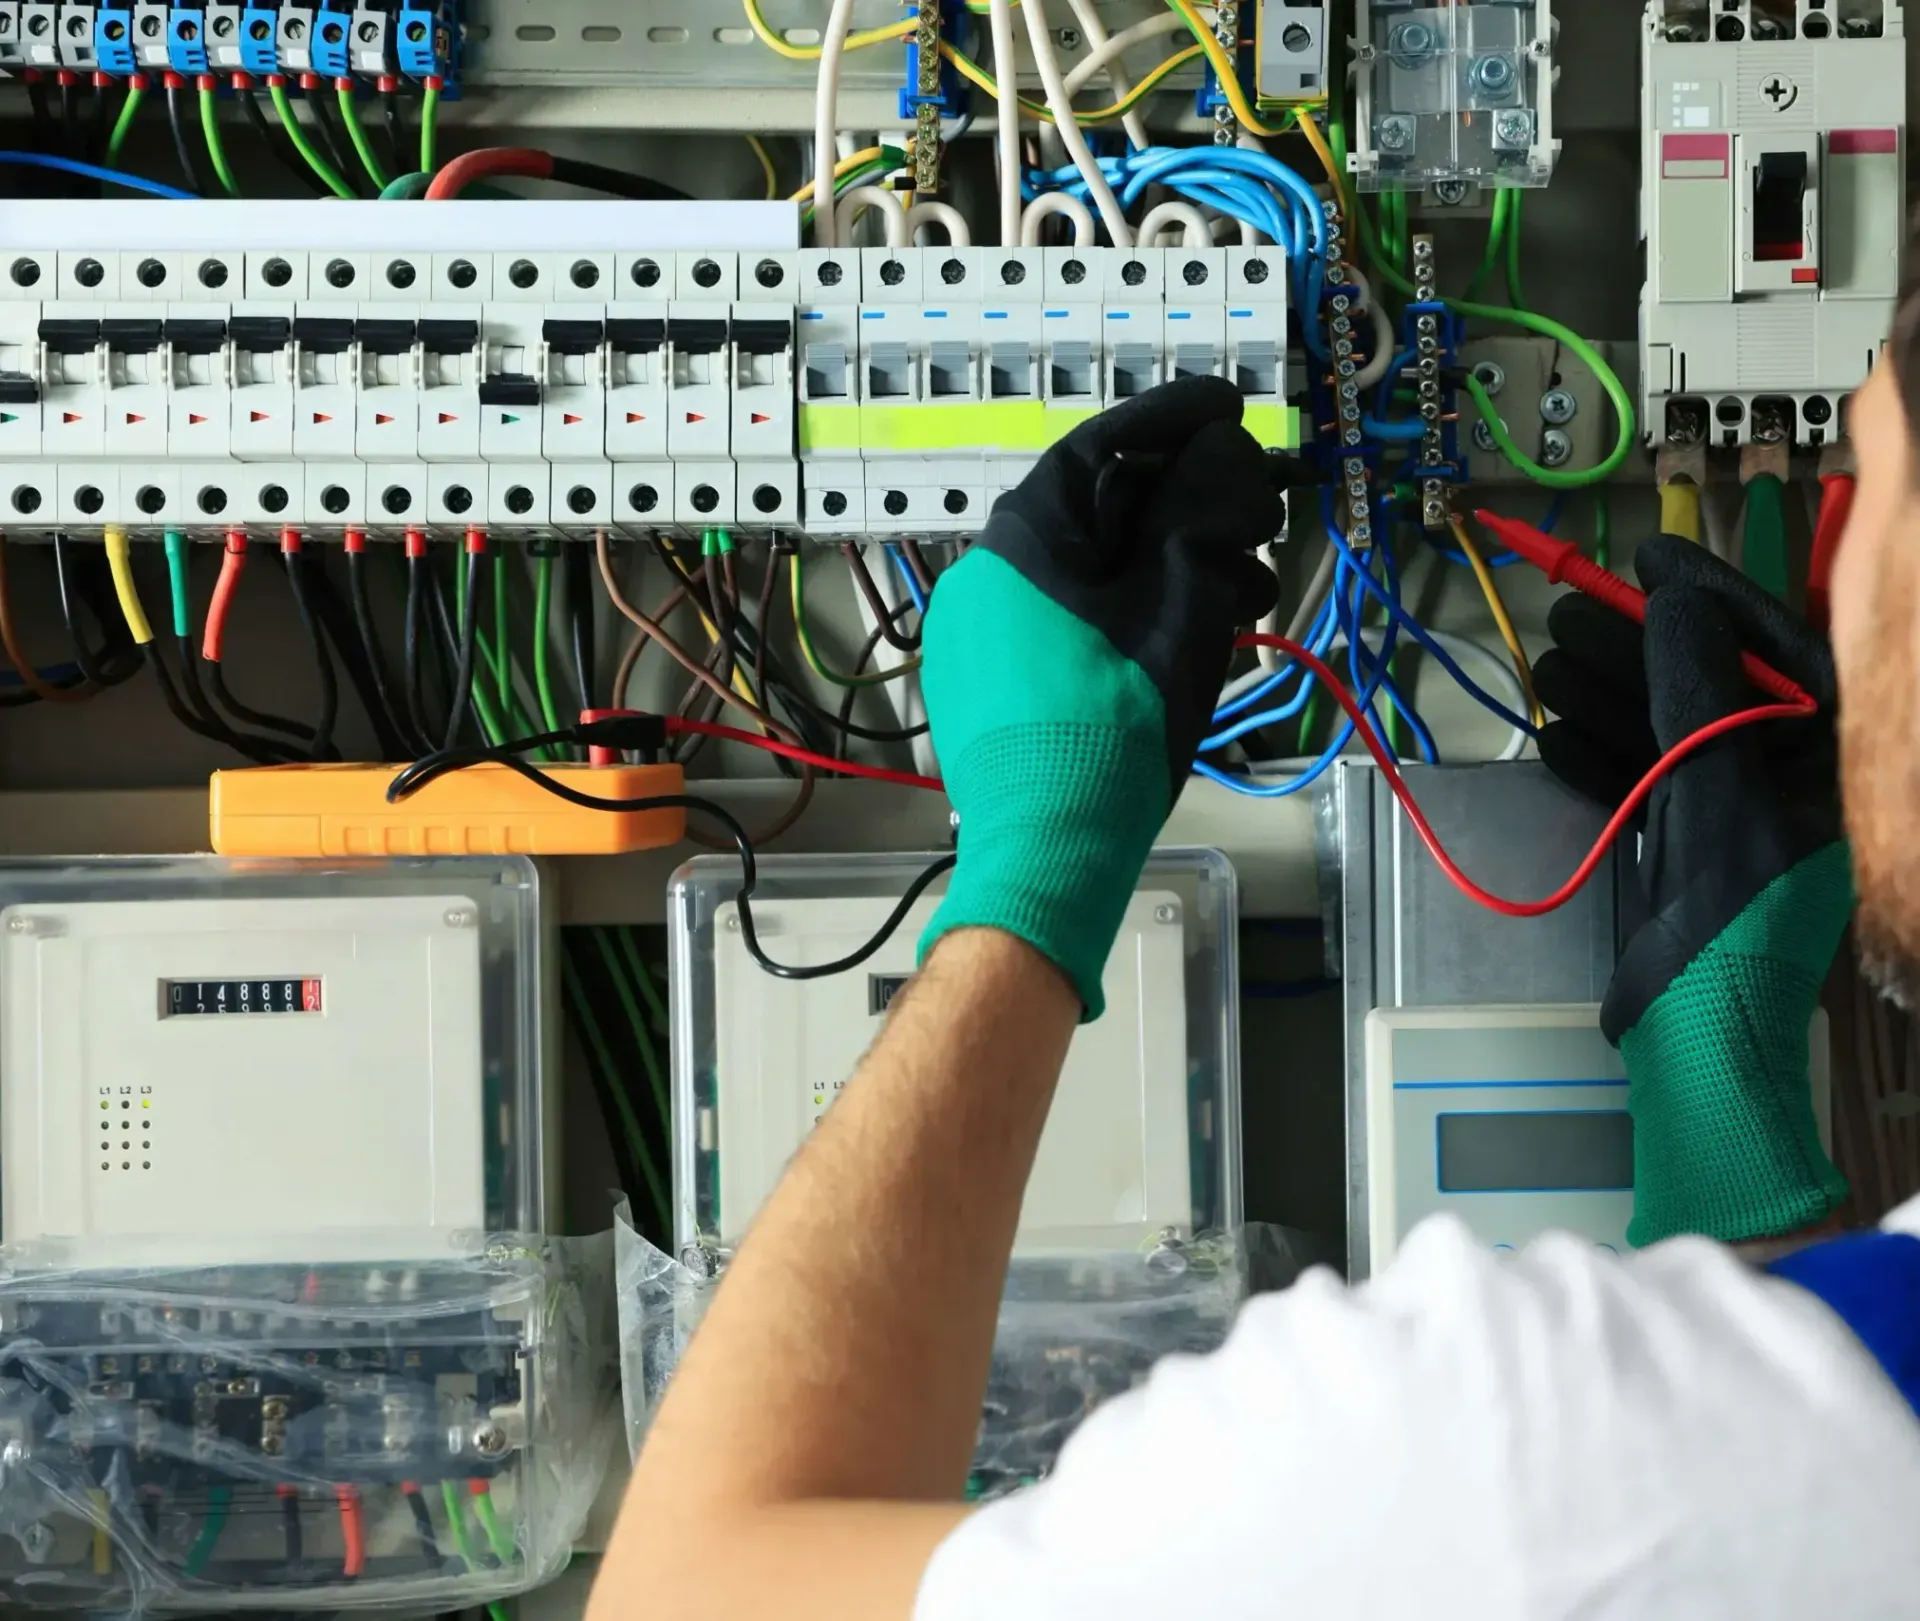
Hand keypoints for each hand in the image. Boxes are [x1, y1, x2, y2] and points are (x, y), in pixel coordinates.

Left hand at [918, 376, 1286, 1016]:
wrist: (1047, 847)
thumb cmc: (1115, 725)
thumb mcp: (1181, 605)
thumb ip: (1204, 512)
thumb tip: (1222, 453)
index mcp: (1021, 537)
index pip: (1100, 443)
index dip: (1173, 418)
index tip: (1229, 408)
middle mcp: (986, 573)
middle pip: (1100, 509)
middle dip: (1189, 506)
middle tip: (1259, 514)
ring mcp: (981, 633)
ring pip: (1093, 571)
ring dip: (1173, 568)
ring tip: (1248, 594)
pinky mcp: (991, 684)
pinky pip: (1070, 622)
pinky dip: (1132, 613)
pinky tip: (1191, 641)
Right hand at [1534, 534, 1850, 1243]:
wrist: (1698, 1043)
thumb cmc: (1731, 928)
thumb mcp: (1714, 796)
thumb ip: (1697, 696)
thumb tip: (1676, 605)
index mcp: (1828, 761)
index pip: (1781, 644)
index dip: (1711, 593)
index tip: (1647, 556)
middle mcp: (1789, 777)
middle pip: (1712, 680)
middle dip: (1638, 645)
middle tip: (1572, 611)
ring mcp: (1737, 812)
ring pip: (1669, 727)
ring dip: (1606, 697)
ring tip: (1546, 668)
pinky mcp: (1689, 848)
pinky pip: (1645, 780)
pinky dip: (1599, 758)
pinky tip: (1554, 738)